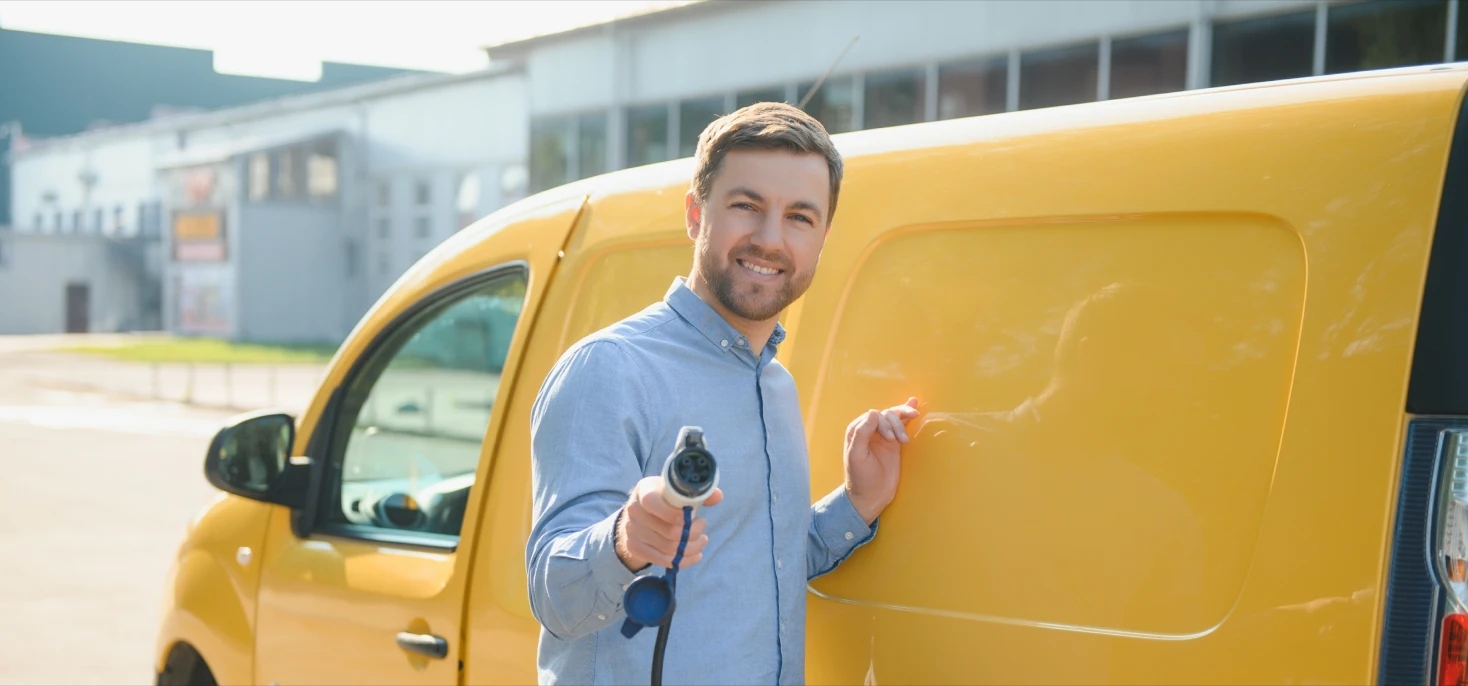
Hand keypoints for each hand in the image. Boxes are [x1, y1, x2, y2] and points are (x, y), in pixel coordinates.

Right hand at [615, 476, 723, 571]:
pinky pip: (663, 560)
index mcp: (644, 490)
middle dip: (692, 533)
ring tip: (702, 540)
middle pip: (668, 531)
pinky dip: (683, 560)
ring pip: (668, 548)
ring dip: (691, 547)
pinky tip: (696, 555)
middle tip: (702, 527)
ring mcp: (632, 530)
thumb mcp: (676, 490)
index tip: (693, 516)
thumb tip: (717, 496)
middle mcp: (634, 510)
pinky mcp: (634, 547)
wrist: (640, 513)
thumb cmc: (663, 498)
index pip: (653, 502)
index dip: (674, 513)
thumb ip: (698, 492)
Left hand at [844, 397, 921, 524]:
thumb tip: (874, 412)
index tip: (891, 439)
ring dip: (904, 420)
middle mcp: (868, 429)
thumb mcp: (856, 456)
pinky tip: (914, 404)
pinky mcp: (894, 442)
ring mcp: (882, 435)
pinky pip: (901, 424)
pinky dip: (907, 414)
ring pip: (894, 417)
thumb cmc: (860, 478)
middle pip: (886, 415)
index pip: (873, 416)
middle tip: (902, 441)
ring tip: (909, 432)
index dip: (884, 424)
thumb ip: (862, 434)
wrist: (871, 496)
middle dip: (896, 424)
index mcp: (856, 431)